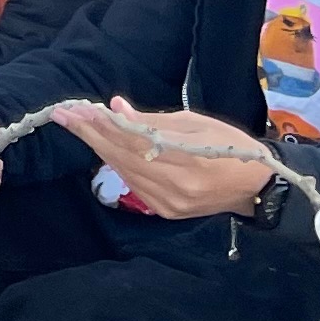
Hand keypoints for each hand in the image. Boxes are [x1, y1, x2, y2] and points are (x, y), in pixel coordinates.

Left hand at [60, 97, 271, 219]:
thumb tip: (116, 108)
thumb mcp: (197, 123)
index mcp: (188, 162)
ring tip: (78, 126)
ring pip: (123, 172)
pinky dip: (117, 164)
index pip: (133, 141)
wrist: (255, 187)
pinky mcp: (165, 212)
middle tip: (64, 114)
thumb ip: (153, 120)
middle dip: (91, 134)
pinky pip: (133, 184)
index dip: (103, 125)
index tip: (78, 109)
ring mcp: (168, 204)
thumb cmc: (230, 146)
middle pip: (122, 158)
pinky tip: (104, 147)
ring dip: (99, 148)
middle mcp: (175, 188)